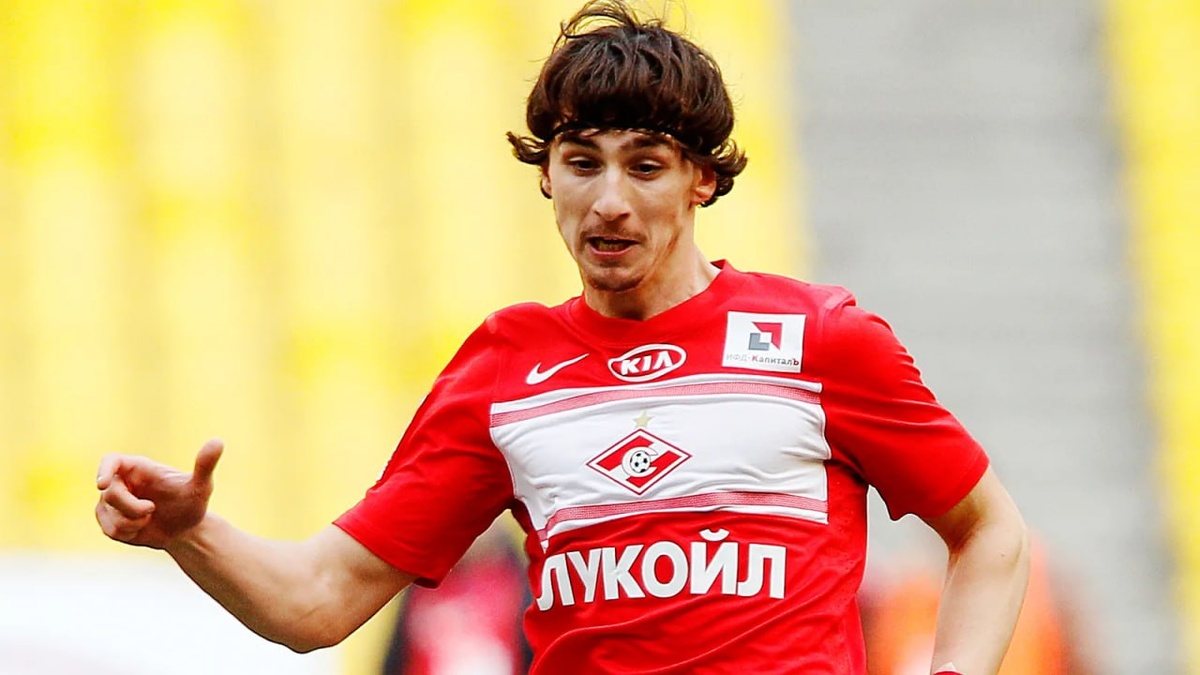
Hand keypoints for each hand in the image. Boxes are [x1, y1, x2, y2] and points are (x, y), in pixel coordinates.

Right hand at [95, 439, 223, 548]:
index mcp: (138, 467)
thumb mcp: (201, 486)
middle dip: (131, 508)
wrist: (185, 530)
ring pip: (108, 514)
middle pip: (110, 493)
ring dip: (133, 522)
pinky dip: (128, 533)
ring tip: (150, 517)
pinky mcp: (109, 520)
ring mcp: (111, 501)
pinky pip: (109, 530)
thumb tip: (218, 441)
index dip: (103, 470)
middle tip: (152, 510)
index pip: (111, 460)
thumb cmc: (192, 504)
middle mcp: (121, 481)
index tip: (102, 484)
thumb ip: (205, 465)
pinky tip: (142, 528)